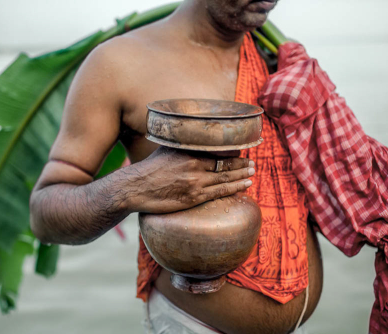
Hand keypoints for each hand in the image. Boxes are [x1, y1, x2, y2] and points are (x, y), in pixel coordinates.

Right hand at [128, 146, 254, 213]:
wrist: (135, 188)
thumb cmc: (149, 168)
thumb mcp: (167, 148)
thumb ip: (183, 145)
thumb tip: (195, 140)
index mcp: (189, 151)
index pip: (218, 150)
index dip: (233, 151)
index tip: (242, 151)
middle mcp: (195, 165)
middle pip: (226, 164)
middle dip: (241, 164)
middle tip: (252, 163)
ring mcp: (196, 183)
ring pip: (225, 178)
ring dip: (241, 176)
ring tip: (251, 173)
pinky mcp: (193, 198)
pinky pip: (219, 192)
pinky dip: (234, 188)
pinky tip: (244, 185)